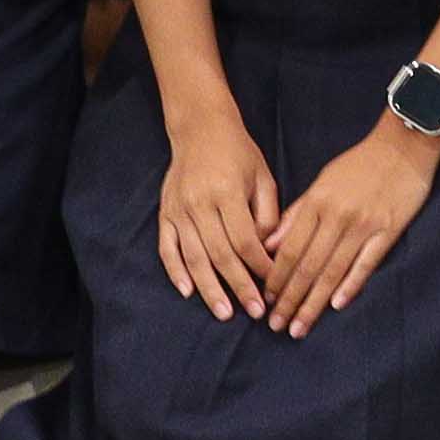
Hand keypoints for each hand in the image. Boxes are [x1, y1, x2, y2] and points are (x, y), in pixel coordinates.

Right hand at [153, 101, 282, 321]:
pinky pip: (167, 249)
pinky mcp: (165, 213)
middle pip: (220, 254)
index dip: (260, 266)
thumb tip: (268, 252)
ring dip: (209, 289)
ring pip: (193, 258)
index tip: (273, 284)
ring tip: (225, 312)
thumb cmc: (238, 153)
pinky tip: (188, 291)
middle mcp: (200, 203)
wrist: (200, 128)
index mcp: (227, 192)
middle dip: (239, 286)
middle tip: (255, 312)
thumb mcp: (263, 176)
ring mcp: (179, 210)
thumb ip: (267, 214)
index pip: (245, 240)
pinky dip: (176, 272)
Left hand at [256, 120, 439, 330]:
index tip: (266, 300)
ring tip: (299, 327)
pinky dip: (351, 286)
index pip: (290, 249)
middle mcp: (337, 216)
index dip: (276, 278)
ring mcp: (364, 225)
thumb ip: (296, 214)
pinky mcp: (389, 230)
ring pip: (333, 271)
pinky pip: (366, 264)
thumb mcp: (322, 181)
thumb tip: (269, 245)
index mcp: (318, 202)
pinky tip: (337, 306)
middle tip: (276, 326)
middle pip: (308, 266)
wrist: (404, 145)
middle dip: (289, 299)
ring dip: (313, 303)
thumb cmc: (359, 164)